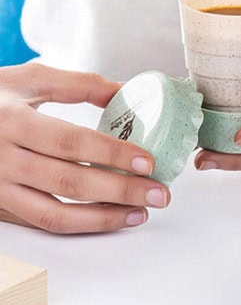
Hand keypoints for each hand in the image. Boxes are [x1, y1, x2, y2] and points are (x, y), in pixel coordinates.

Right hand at [0, 64, 170, 232]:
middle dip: (121, 190)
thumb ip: (79, 84)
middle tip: (160, 193)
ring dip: (104, 217)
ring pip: (55, 213)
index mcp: (12, 121)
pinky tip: (110, 218)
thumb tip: (128, 91)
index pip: (70, 142)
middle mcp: (2, 159)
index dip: (112, 153)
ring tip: (141, 213)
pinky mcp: (0, 207)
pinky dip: (80, 224)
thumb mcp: (28, 79)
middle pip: (69, 181)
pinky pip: (43, 222)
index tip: (148, 162)